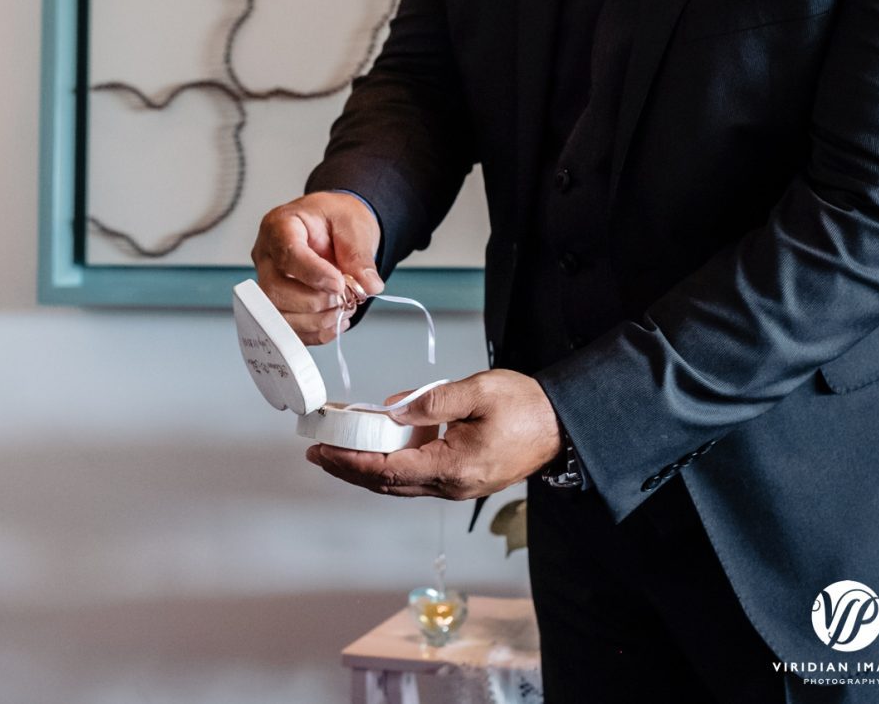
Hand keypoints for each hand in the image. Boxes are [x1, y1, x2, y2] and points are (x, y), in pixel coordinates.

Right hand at [251, 191, 384, 343]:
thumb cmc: (335, 218)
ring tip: (344, 309)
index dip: (313, 274)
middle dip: (315, 302)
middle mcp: (267, 255)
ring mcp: (268, 280)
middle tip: (346, 298)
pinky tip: (335, 321)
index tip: (339, 284)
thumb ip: (359, 255)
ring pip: (277, 314)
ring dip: (315, 320)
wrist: (333, 226)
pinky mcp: (277, 302)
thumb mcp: (354, 225)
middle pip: (275, 290)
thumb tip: (368, 286)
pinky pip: (287, 328)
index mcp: (281, 226)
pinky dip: (314, 332)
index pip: (287, 254)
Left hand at [306, 370, 562, 499]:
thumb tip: (391, 407)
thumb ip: (430, 401)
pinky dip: (390, 461)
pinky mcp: (460, 478)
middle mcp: (451, 485)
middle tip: (317, 452)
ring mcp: (456, 486)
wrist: (562, 426)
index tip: (324, 450)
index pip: (387, 470)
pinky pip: (416, 475)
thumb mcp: (476, 392)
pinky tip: (378, 441)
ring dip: (366, 467)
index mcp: (453, 467)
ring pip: (399, 482)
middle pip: (386, 483)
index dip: (351, 461)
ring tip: (338, 447)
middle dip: (348, 467)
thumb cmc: (526, 407)